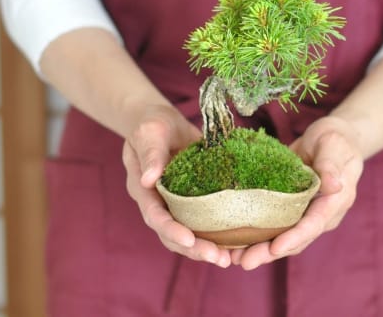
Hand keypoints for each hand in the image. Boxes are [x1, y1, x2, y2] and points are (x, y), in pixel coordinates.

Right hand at [122, 104, 231, 267]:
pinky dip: (218, 235)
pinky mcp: (193, 202)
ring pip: (188, 235)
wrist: (163, 123)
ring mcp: (176, 205)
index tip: (189, 240)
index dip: (171, 230)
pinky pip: (204, 223)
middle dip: (194, 249)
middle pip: (172, 236)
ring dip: (207, 249)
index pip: (155, 216)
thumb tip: (149, 179)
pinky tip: (238, 243)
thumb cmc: (153, 125)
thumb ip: (151, 153)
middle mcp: (159, 204)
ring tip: (230, 259)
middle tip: (218, 259)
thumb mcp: (150, 132)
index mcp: (144, 191)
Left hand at [231, 116, 363, 269]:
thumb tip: (334, 186)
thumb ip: (331, 165)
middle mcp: (321, 215)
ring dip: (259, 250)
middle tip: (243, 261)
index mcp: (335, 202)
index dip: (295, 237)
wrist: (333, 140)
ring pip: (283, 238)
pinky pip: (275, 227)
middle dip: (270, 252)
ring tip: (232, 258)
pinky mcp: (292, 210)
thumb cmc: (335, 140)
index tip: (276, 248)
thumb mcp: (334, 146)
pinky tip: (233, 242)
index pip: (315, 224)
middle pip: (296, 239)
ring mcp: (306, 214)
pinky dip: (256, 236)